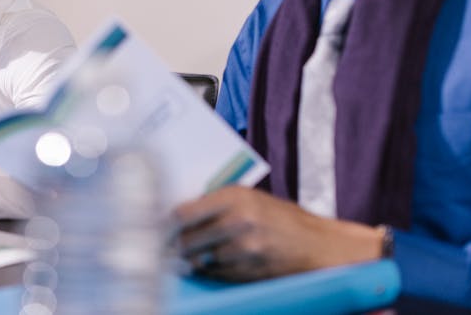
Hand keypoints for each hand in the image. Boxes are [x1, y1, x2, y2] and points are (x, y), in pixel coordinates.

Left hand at [173, 186, 380, 281]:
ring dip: (187, 259)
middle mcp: (237, 221)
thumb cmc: (281, 218)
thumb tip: (178, 213)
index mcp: (234, 196)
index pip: (183, 211)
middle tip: (160, 246)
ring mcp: (242, 249)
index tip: (153, 226)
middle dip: (171, 245)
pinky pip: (213, 273)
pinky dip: (205, 270)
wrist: (317, 246)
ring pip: (197, 259)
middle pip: (186, 238)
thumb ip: (216, 203)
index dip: (164, 222)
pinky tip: (204, 264)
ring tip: (180, 256)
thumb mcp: (249, 198)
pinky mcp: (247, 271)